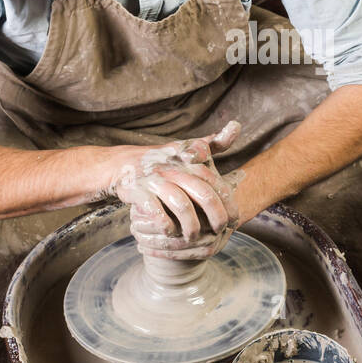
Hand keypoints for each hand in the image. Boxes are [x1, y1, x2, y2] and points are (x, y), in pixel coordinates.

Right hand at [106, 122, 245, 258]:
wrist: (125, 164)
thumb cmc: (165, 159)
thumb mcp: (189, 146)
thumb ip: (215, 141)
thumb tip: (237, 125)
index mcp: (189, 160)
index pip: (215, 181)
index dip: (227, 201)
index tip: (235, 218)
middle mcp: (174, 168)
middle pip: (202, 193)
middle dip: (215, 215)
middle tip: (220, 230)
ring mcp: (155, 179)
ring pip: (181, 204)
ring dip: (191, 225)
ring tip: (195, 237)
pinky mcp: (138, 190)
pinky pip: (155, 210)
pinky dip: (165, 223)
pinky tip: (171, 232)